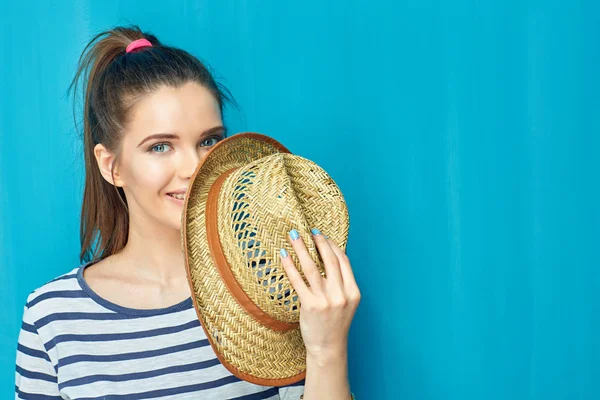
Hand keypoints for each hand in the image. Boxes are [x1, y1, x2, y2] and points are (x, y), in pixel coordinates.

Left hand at [280, 228, 360, 357]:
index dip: (332, 246)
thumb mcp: (346, 303)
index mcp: (353, 291)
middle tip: (309, 230)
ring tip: (294, 236)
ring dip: (302, 248)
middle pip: (329, 260)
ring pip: (312, 267)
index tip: (322, 236)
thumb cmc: (335, 324)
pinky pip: (298, 281)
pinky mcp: (311, 305)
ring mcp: (326, 300)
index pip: (343, 261)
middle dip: (318, 242)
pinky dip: (290, 266)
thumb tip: (328, 259)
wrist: (328, 348)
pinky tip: (284, 256)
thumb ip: (341, 283)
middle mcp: (341, 294)